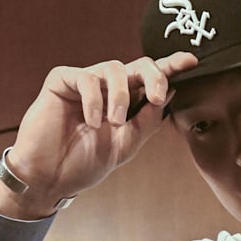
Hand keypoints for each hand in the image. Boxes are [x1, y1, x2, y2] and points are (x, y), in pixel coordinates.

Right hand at [0, 52, 197, 218]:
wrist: (48, 178)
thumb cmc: (83, 164)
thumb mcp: (126, 145)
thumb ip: (147, 120)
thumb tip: (169, 92)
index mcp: (123, 103)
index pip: (149, 80)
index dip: (170, 67)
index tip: (192, 61)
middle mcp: (106, 89)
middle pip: (137, 65)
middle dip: (153, 76)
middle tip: (156, 96)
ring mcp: (84, 83)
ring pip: (114, 68)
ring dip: (121, 95)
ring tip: (114, 122)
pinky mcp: (62, 81)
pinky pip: (86, 78)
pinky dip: (94, 100)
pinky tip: (92, 121)